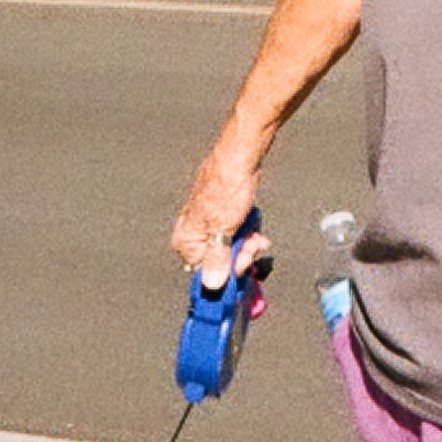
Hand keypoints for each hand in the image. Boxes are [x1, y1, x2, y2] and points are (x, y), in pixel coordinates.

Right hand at [170, 138, 263, 273]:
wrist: (241, 156)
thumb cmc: (227, 187)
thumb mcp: (223, 230)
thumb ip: (216, 260)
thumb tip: (210, 284)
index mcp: (186, 240)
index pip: (204, 273)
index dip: (226, 273)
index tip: (243, 267)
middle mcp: (193, 234)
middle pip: (219, 262)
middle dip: (240, 255)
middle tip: (252, 246)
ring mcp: (208, 224)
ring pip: (230, 247)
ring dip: (247, 244)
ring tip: (256, 234)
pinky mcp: (222, 215)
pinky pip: (235, 233)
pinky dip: (247, 231)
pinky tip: (253, 224)